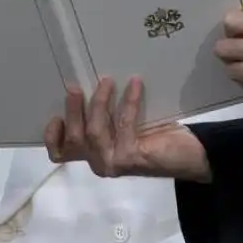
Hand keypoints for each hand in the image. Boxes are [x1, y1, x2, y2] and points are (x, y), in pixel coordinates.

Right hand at [44, 77, 210, 180]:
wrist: (190, 156)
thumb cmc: (156, 136)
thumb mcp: (125, 125)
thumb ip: (107, 115)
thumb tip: (93, 80)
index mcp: (93, 154)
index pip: (60, 153)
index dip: (52, 136)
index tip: (55, 114)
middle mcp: (99, 163)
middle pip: (74, 139)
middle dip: (73, 111)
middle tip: (75, 87)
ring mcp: (113, 163)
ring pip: (93, 132)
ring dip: (98, 103)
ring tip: (107, 81)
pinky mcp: (131, 157)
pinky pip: (123, 123)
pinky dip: (128, 101)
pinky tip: (136, 84)